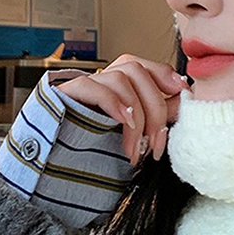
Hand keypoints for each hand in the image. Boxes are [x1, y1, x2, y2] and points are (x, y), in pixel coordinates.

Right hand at [55, 54, 189, 164]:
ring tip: (135, 148)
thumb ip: (155, 115)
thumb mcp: (131, 133)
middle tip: (157, 143)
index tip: (183, 92)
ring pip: (121, 77)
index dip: (167, 76)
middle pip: (138, 71)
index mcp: (119, 84)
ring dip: (136, 115)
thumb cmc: (92, 150)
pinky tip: (123, 123)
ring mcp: (84, 84)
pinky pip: (94, 86)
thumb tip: (184, 102)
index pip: (146, 66)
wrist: (49, 167)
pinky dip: (114, 104)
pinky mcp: (65, 93)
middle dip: (156, 108)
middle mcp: (102, 78)